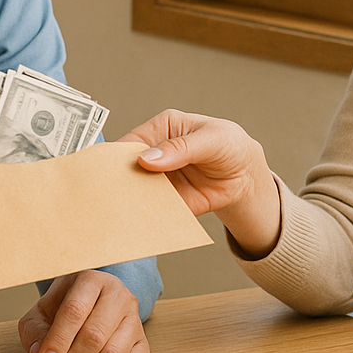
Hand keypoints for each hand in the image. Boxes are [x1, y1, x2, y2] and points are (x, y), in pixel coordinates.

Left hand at [17, 271, 148, 352]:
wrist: (93, 304)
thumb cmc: (64, 308)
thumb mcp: (41, 312)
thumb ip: (34, 332)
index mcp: (91, 280)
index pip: (75, 311)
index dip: (57, 341)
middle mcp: (119, 296)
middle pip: (95, 336)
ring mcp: (135, 320)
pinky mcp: (143, 345)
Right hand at [125, 109, 279, 255]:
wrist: (246, 173)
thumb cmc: (228, 144)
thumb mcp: (211, 139)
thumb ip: (181, 148)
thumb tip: (147, 159)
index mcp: (159, 130)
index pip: (129, 143)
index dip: (115, 157)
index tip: (106, 172)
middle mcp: (153, 155)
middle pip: (127, 169)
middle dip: (118, 183)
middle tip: (110, 195)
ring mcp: (159, 180)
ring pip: (137, 192)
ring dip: (130, 203)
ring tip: (122, 212)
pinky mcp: (169, 202)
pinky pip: (154, 210)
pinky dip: (147, 217)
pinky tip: (142, 223)